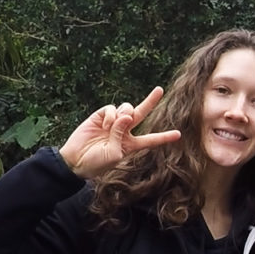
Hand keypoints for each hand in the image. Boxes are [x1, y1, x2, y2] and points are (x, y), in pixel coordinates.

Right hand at [58, 87, 180, 178]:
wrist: (76, 160)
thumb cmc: (97, 163)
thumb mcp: (114, 154)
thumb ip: (121, 135)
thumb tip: (125, 116)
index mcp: (131, 144)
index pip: (151, 139)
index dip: (164, 137)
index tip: (178, 134)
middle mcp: (124, 131)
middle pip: (141, 114)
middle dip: (150, 101)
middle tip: (160, 90)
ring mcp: (112, 122)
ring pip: (127, 109)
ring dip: (124, 114)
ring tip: (113, 125)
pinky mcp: (100, 116)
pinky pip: (112, 108)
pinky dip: (111, 115)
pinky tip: (104, 124)